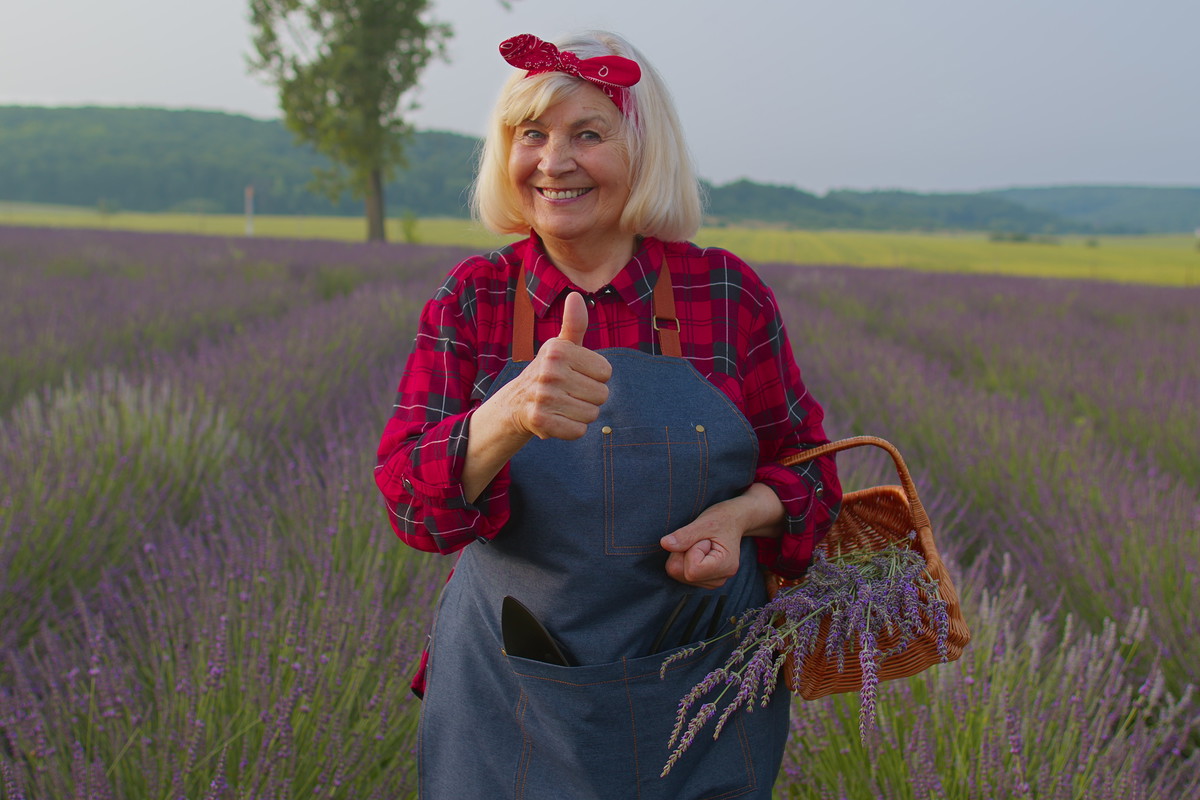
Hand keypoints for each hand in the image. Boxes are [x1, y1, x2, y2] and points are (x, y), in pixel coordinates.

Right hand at [493, 291, 611, 440]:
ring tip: (563, 405)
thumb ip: (574, 324)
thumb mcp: (561, 347)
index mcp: (558, 350)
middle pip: (602, 394)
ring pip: (592, 414)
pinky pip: (578, 431)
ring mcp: (543, 396)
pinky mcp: (540, 420)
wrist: (516, 403)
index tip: (576, 375)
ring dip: (581, 414)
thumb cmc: (549, 372)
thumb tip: (576, 296)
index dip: (595, 377)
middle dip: (589, 398)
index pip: (606, 372)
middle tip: (569, 393)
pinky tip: (558, 419)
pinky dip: (572, 429)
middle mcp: (549, 371)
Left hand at [660, 502, 743, 588]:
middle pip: (682, 573)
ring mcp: (712, 582)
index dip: (690, 550)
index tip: (703, 539)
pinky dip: (684, 561)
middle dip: (683, 553)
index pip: (692, 570)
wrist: (732, 521)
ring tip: (700, 544)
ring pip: (679, 574)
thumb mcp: (704, 522)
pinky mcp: (703, 581)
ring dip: (683, 556)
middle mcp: (720, 579)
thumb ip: (685, 535)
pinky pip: (680, 574)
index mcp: (726, 566)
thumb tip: (664, 544)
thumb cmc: (721, 519)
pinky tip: (697, 551)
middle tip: (699, 540)